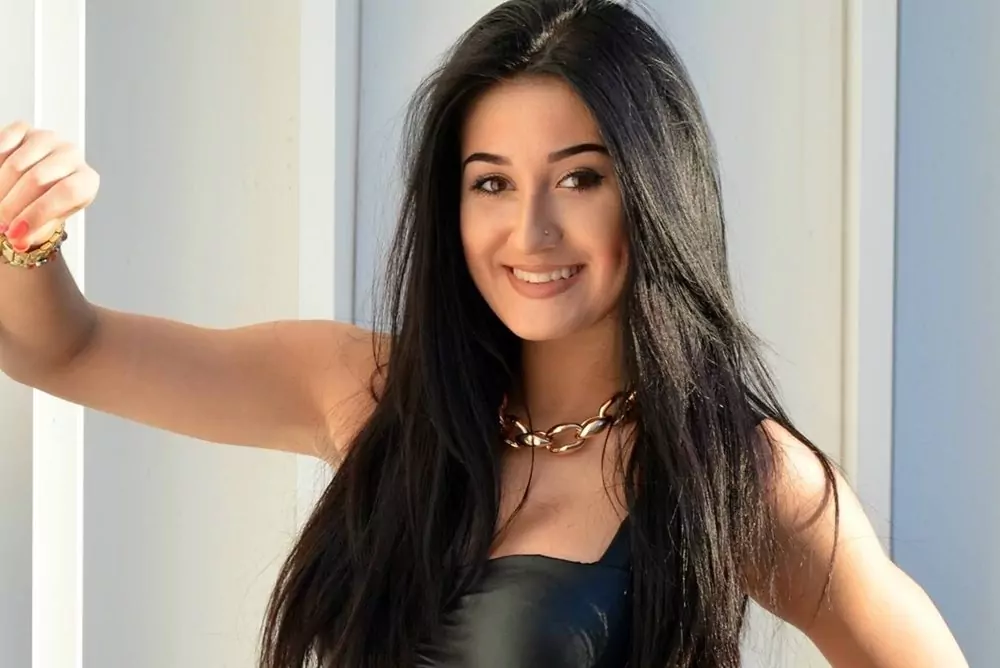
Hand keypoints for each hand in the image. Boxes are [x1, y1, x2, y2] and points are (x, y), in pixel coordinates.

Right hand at [0, 121, 99, 252]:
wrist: (35, 187)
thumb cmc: (45, 205)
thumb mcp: (47, 223)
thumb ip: (35, 231)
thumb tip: (18, 241)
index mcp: (86, 180)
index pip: (66, 192)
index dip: (37, 214)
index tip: (16, 234)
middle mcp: (72, 155)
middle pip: (37, 179)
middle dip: (13, 206)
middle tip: (0, 225)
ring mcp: (48, 139)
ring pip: (17, 164)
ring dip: (0, 190)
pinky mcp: (24, 130)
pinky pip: (5, 141)